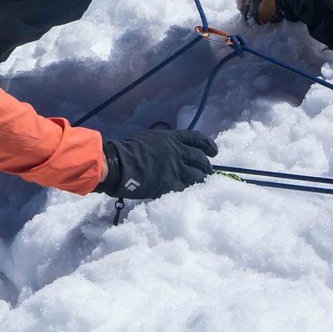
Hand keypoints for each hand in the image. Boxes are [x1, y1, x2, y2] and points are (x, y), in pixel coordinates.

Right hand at [98, 126, 217, 199]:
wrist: (118, 165)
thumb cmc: (127, 150)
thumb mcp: (148, 138)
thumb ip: (162, 143)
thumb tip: (167, 148)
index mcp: (171, 138)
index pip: (196, 139)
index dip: (208, 145)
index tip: (213, 151)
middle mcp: (177, 152)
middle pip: (200, 159)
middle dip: (206, 165)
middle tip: (207, 171)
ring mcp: (176, 169)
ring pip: (197, 176)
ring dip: (200, 180)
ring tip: (200, 184)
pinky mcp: (171, 185)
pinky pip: (186, 189)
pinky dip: (189, 191)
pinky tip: (190, 193)